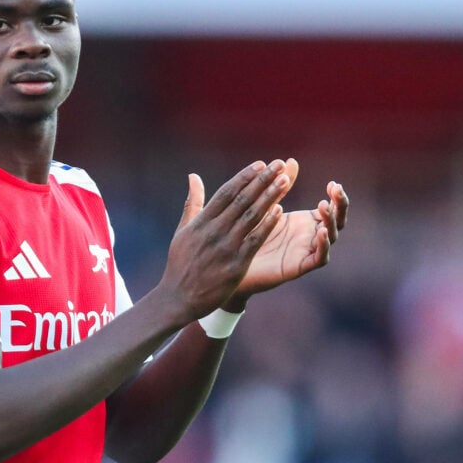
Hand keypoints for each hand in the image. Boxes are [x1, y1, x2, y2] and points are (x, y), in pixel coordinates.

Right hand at [158, 160, 288, 320]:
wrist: (178, 298)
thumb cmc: (180, 264)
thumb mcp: (182, 230)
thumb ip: (192, 202)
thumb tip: (193, 176)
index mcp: (201, 222)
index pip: (226, 193)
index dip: (245, 177)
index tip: (261, 164)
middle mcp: (214, 231)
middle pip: (242, 200)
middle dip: (262, 181)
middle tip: (279, 165)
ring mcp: (226, 247)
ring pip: (251, 217)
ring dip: (269, 197)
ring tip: (285, 182)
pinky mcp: (236, 264)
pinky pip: (255, 240)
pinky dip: (267, 225)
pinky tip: (280, 212)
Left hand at [222, 159, 348, 309]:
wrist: (231, 262)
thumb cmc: (249, 232)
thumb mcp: (267, 205)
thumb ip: (280, 185)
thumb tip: (290, 160)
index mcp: (306, 221)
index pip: (332, 207)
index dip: (337, 197)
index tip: (333, 183)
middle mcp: (311, 236)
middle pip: (337, 220)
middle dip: (340, 205)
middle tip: (336, 190)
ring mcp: (307, 251)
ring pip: (331, 237)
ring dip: (331, 221)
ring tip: (324, 206)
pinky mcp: (299, 266)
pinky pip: (319, 258)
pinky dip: (324, 245)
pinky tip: (321, 231)